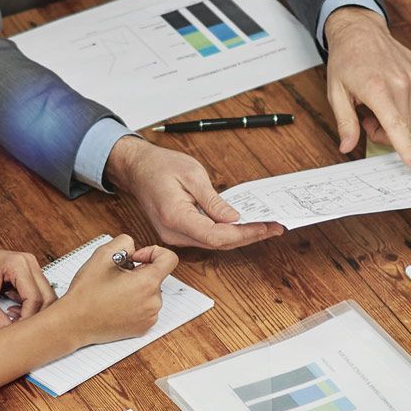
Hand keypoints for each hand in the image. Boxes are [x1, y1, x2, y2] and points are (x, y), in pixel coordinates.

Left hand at [0, 235, 55, 329]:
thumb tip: (8, 334)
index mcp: (19, 263)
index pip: (35, 297)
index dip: (27, 318)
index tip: (17, 333)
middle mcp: (29, 263)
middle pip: (46, 297)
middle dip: (34, 316)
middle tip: (18, 330)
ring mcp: (29, 267)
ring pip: (43, 296)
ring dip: (31, 311)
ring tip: (11, 318)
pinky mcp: (25, 274)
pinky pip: (35, 294)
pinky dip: (27, 306)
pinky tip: (11, 310)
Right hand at [58, 235, 179, 344]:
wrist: (74, 323)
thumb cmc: (86, 292)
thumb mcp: (102, 255)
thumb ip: (124, 242)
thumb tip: (134, 249)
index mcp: (147, 283)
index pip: (169, 259)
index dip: (153, 252)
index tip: (136, 259)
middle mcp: (153, 302)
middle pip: (156, 276)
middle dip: (139, 272)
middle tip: (116, 277)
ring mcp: (149, 317)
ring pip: (150, 292)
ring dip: (137, 288)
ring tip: (114, 292)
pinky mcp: (143, 328)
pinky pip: (146, 308)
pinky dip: (135, 303)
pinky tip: (116, 304)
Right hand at [104, 136, 283, 250]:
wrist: (137, 169)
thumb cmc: (160, 166)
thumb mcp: (192, 174)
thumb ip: (213, 200)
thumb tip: (234, 218)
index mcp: (175, 217)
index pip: (216, 235)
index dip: (244, 234)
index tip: (265, 226)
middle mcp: (173, 233)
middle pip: (218, 244)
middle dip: (248, 236)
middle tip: (274, 227)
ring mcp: (174, 236)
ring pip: (213, 243)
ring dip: (239, 236)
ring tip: (264, 226)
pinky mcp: (178, 233)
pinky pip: (206, 237)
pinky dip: (226, 233)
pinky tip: (243, 225)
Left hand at [323, 6, 410, 167]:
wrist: (361, 31)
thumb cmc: (346, 61)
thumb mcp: (336, 93)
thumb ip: (345, 122)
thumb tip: (347, 147)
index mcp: (377, 88)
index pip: (395, 125)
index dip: (406, 148)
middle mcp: (401, 82)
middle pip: (403, 127)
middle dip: (385, 132)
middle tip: (367, 120)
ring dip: (396, 119)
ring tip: (378, 104)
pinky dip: (408, 106)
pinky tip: (393, 94)